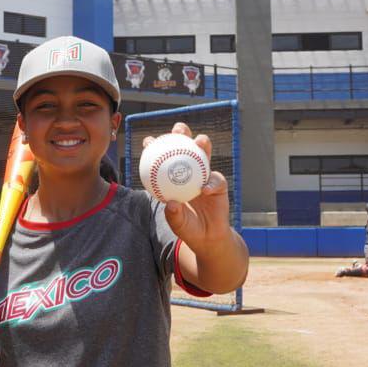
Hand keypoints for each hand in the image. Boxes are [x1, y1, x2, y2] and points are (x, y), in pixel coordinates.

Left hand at [145, 122, 232, 249]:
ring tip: (199, 142)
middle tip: (178, 129)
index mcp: (174, 178)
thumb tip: (170, 203)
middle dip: (182, 133)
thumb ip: (173, 215)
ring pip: (204, 156)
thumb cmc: (188, 228)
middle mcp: (189, 172)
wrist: (208, 237)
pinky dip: (211, 184)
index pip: (164, 158)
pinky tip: (205, 188)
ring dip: (203, 145)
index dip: (156, 147)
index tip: (148, 141)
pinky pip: (216, 181)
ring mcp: (205, 176)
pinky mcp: (219, 185)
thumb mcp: (177, 223)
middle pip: (186, 147)